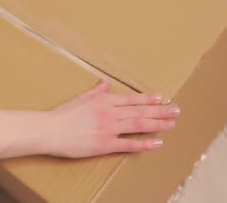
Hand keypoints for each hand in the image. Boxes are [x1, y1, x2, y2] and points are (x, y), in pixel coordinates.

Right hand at [42, 79, 179, 157]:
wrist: (50, 130)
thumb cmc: (63, 115)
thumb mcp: (80, 98)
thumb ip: (96, 92)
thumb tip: (105, 82)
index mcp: (103, 100)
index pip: (131, 99)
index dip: (148, 99)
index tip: (162, 98)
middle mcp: (109, 113)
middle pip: (140, 111)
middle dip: (160, 111)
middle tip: (176, 111)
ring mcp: (108, 129)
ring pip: (138, 125)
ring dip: (157, 124)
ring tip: (171, 124)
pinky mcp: (105, 144)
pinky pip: (129, 144)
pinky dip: (144, 143)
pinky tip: (157, 142)